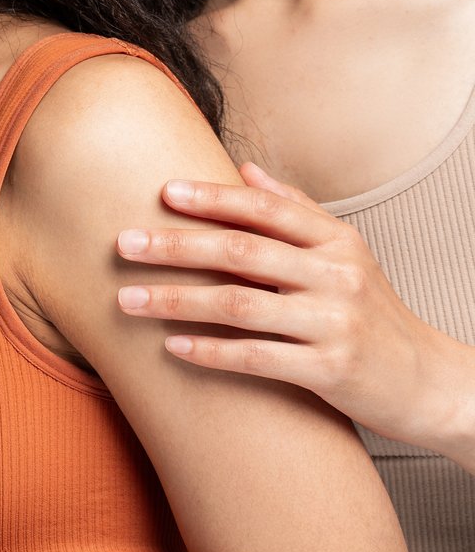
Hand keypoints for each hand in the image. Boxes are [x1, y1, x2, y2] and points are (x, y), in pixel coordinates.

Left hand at [116, 161, 474, 461]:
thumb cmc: (374, 314)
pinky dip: (210, 351)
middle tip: (122, 244)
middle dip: (175, 246)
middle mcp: (337, 276)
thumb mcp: (346, 253)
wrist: (430, 383)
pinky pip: (257, 356)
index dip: (212, 198)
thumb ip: (296, 210)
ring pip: (239, 304)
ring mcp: (334, 323)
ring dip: (176, 301)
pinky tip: (172, 346)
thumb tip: (246, 168)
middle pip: (241, 251)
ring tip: (127, 299)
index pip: (264, 209)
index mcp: (336, 241)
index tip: (162, 192)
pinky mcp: (331, 370)